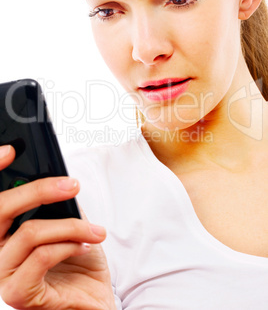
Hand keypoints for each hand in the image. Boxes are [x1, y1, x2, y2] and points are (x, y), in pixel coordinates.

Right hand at [0, 145, 115, 309]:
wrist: (95, 299)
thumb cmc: (79, 262)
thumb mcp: (67, 224)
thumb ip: (55, 204)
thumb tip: (57, 179)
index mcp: (5, 232)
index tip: (11, 150)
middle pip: (1, 208)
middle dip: (39, 190)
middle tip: (72, 185)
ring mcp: (3, 274)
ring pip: (30, 232)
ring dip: (70, 226)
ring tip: (94, 231)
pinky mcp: (18, 294)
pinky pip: (41, 256)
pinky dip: (68, 245)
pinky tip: (84, 246)